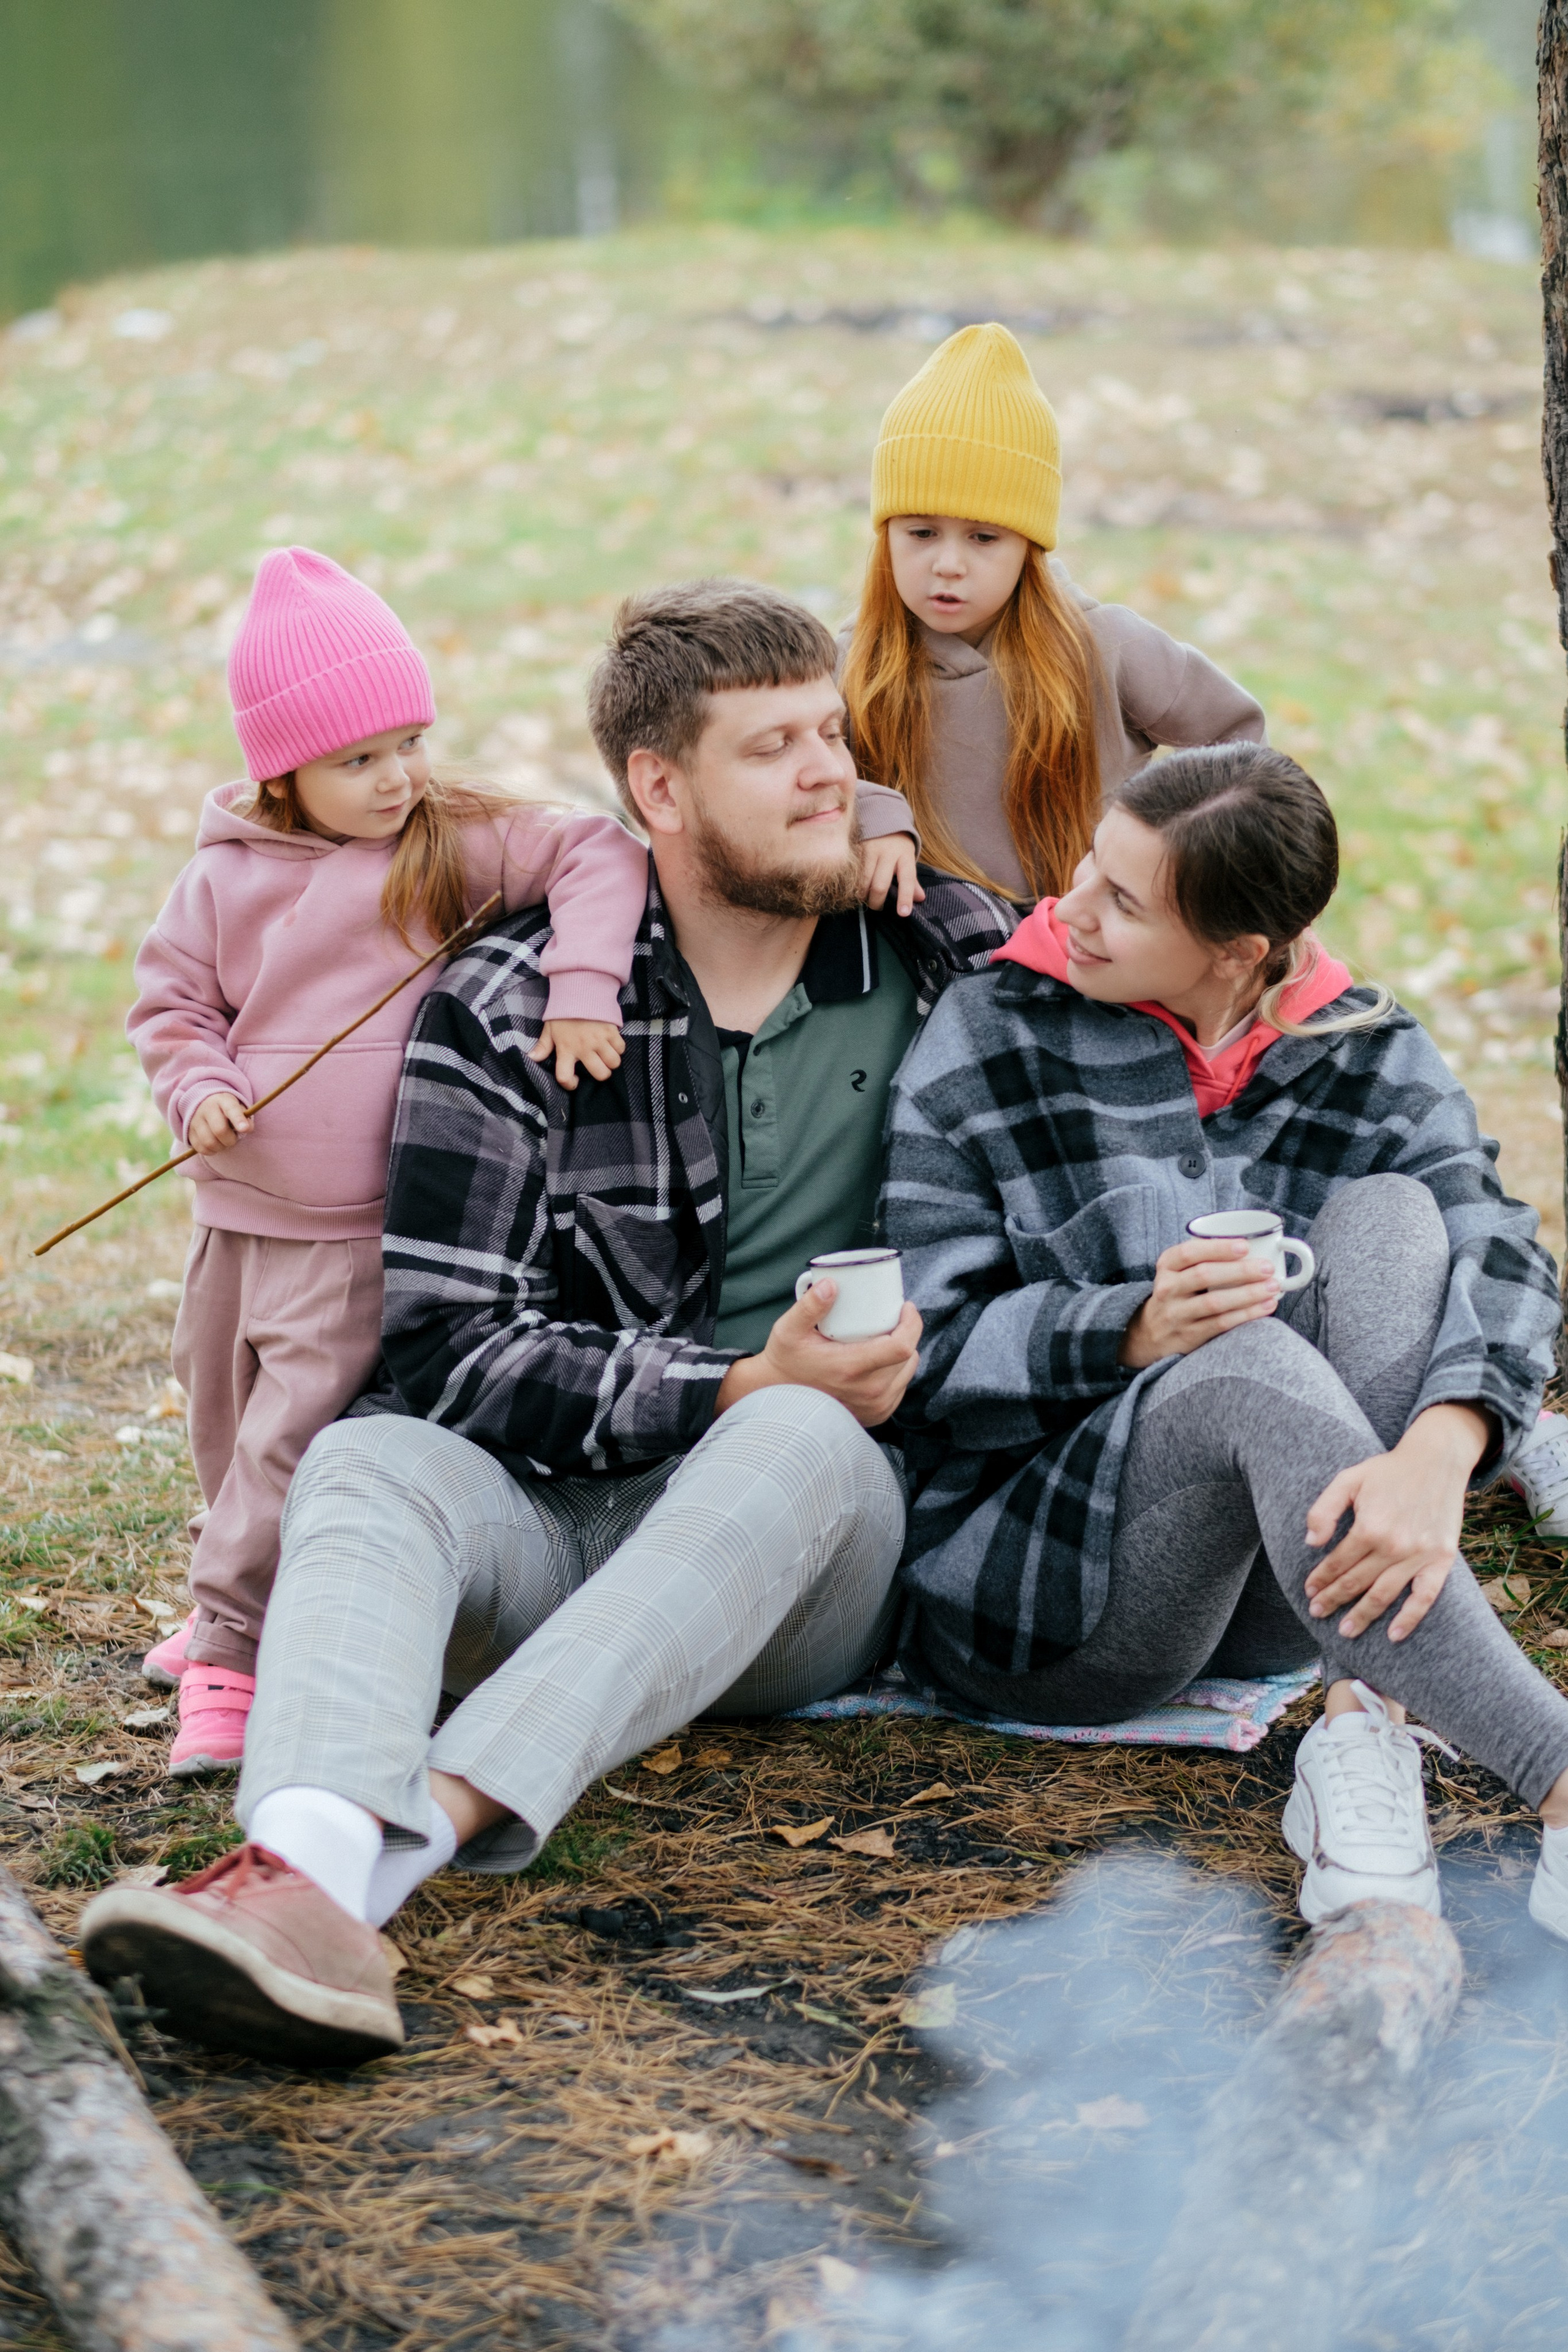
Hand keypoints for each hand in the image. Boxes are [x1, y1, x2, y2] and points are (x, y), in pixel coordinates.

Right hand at [187, 1092, 251, 1153]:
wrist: (202, 1105)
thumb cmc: (226, 1110)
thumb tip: (247, 1129)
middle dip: (230, 1140)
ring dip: (221, 1147)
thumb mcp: (237, 1108)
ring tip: (223, 1142)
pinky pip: (201, 1149)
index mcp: (222, 1101)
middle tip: (233, 1138)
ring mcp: (195, 1121)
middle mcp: (206, 1109)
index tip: (245, 1129)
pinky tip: (215, 1145)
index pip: (231, 1109)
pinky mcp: (189, 1133)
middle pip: (220, 1130)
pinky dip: (211, 1151)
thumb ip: (245, 1118)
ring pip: (209, 1142)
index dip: (238, 1120)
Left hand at [529, 1019, 624, 1089]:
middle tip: (597, 1065)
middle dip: (601, 1073)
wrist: (579, 990)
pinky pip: (621, 1049)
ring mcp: (599, 1039)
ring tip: (605, 1054)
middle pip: (600, 1074)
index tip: (574, 1080)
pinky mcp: (611, 1031)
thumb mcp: (550, 1029)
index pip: (565, 1076)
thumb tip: (532, 1058)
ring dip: (611, 1061)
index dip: (569, 1084)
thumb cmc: (563, 1013)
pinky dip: (618, 1048)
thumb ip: (543, 1046)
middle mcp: (583, 1047)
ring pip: (613, 1063)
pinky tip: (611, 1043)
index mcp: (565, 1048)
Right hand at [714, 1282, 922, 1428]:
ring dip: (903, 1352)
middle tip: (891, 1318)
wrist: (781, 1402)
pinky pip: (900, 1387)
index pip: (902, 1346)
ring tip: (886, 1337)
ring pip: (907, 1371)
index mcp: (851, 1369)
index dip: (912, 1323)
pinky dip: (897, 1371)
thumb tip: (831, 1284)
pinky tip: (881, 1360)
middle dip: (906, 1332)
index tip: (906, 1308)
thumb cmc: (786, 1362)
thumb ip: (809, 1306)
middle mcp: (869, 1392)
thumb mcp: (789, 1330)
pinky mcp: (877, 1415)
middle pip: (908, 1356)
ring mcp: (875, 1406)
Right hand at [859, 834, 924, 919]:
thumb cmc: (897, 845)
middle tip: (877, 907)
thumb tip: (920, 899)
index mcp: (905, 856)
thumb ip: (912, 881)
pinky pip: (852, 873)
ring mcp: (870, 850)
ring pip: (863, 881)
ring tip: (865, 898)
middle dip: (877, 902)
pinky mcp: (856, 848)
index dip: (905, 897)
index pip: (907, 879)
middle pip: (880, 885)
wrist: (881, 817)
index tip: (903, 914)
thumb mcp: (907, 859)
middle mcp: (888, 852)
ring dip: (863, 895)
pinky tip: (854, 887)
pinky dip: (853, 884)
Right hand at [1118, 1237, 1281, 1368]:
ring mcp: (1177, 1314)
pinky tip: (1266, 1306)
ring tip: (1273, 1287)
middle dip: (1240, 1271)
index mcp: (1167, 1265)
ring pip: (1215, 1302)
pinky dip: (1247, 1314)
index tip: (1245, 1246)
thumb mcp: (1178, 1271)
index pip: (1189, 1253)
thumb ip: (1204, 1258)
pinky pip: (1221, 1323)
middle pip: (1204, 1276)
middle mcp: (1168, 1288)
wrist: (1151, 1333)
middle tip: (1267, 1268)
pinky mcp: (1189, 1335)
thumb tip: (1254, 1245)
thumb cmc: (1178, 1293)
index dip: (1217, 1248)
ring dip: (1248, 1294)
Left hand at [1304, 1402, 1494, 1641]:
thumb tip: (1311, 1542)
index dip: (1321, 1579)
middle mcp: (1394, 1545)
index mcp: (1369, 1526)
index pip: (1337, 1563)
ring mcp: (1419, 1555)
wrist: (1436, 1461)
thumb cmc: (1388, 1471)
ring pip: (1384, 1595)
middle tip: (1317, 1613)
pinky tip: (1394, 1635)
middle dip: (1333, 1600)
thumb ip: (1324, 1509)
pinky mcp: (1441, 1559)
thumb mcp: (1348, 1479)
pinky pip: (1425, 1597)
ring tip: (1345, 1632)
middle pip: (1356, 1582)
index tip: (1309, 1591)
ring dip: (1363, 1616)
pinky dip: (1410, 1618)